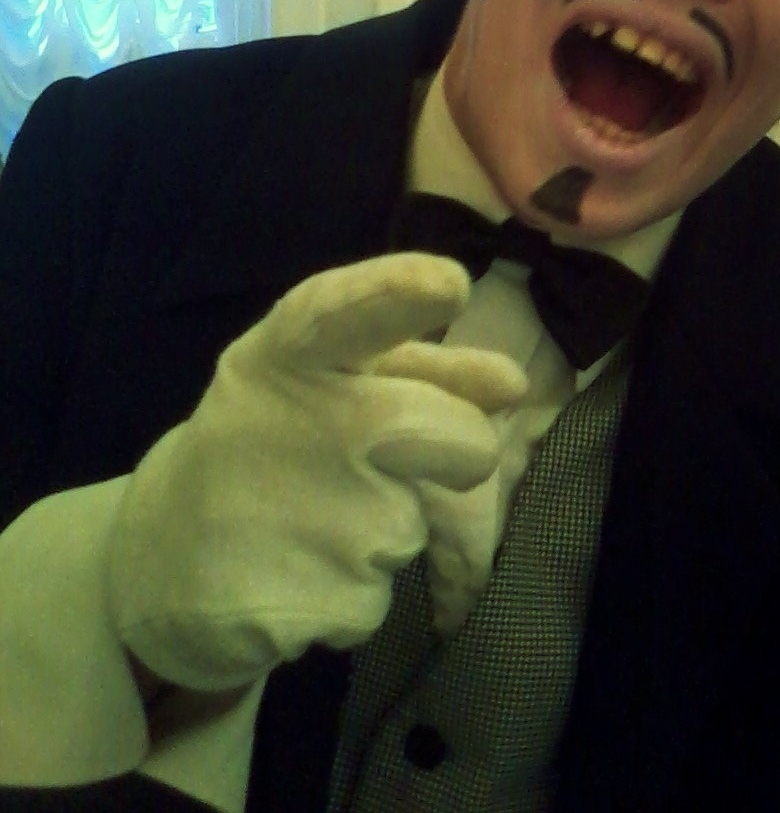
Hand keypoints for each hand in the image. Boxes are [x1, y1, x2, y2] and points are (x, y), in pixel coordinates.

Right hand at [105, 253, 527, 690]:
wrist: (163, 558)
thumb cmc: (269, 441)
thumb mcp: (324, 382)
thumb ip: (422, 369)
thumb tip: (510, 385)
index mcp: (295, 356)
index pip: (348, 312)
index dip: (402, 293)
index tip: (452, 282)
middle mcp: (309, 425)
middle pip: (463, 440)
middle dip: (456, 454)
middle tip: (385, 457)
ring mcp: (316, 520)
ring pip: (416, 523)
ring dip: (381, 525)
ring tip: (308, 518)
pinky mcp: (319, 604)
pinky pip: (381, 591)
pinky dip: (349, 588)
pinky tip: (293, 572)